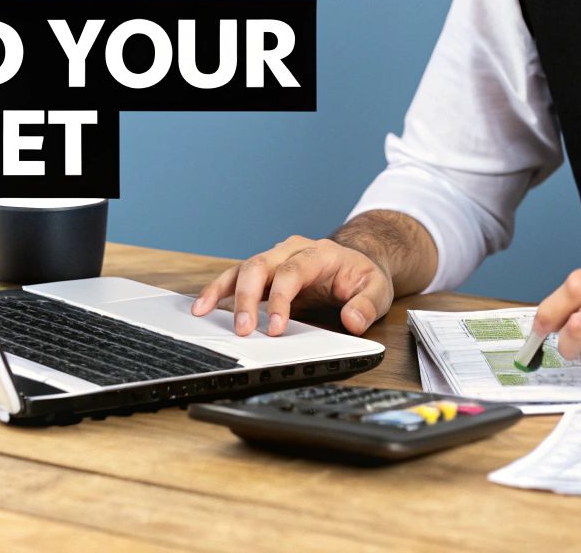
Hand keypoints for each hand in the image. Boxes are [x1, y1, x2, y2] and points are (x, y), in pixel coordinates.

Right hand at [190, 235, 394, 337]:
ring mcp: (275, 259)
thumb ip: (367, 305)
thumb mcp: (377, 290)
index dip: (281, 299)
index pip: (293, 271)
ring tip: (203, 311)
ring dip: (223, 291)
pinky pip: (237, 278)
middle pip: (261, 266)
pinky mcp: (265, 272)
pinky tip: (204, 306)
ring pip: (243, 268)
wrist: (355, 261)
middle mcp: (291, 251)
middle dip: (248, 298)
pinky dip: (220, 291)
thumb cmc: (362, 276)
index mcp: (318, 253)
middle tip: (243, 329)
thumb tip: (352, 320)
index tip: (276, 328)